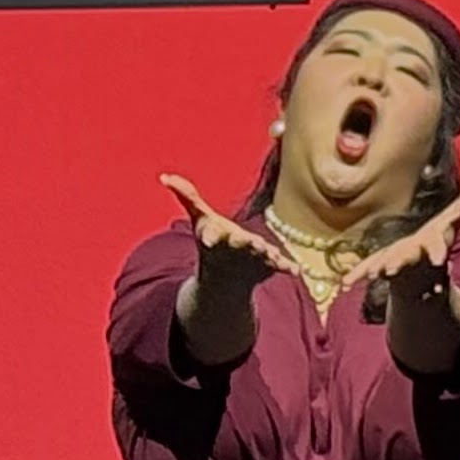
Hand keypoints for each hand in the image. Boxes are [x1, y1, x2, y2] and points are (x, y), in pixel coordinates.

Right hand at [160, 173, 297, 302]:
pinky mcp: (268, 267)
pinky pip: (279, 267)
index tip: (210, 240)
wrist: (224, 284)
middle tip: (250, 241)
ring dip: (265, 255)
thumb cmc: (214, 243)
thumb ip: (187, 197)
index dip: (211, 237)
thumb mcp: (200, 220)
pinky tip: (295, 270)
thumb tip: (164, 176)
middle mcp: (234, 250)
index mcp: (216, 238)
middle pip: (239, 245)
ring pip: (259, 257)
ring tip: (271, 254)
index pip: (211, 236)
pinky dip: (286, 268)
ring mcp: (252, 260)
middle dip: (244, 244)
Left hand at [338, 177, 459, 305]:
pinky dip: (356, 275)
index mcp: (431, 244)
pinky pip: (365, 269)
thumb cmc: (437, 240)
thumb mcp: (454, 219)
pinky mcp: (379, 266)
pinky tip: (344, 283)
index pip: (436, 246)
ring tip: (359, 278)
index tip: (439, 260)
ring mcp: (395, 263)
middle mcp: (413, 256)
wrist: (421, 274)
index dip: (437, 251)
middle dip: (400, 263)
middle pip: (407, 259)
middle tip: (389, 269)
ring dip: (373, 270)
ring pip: (383, 267)